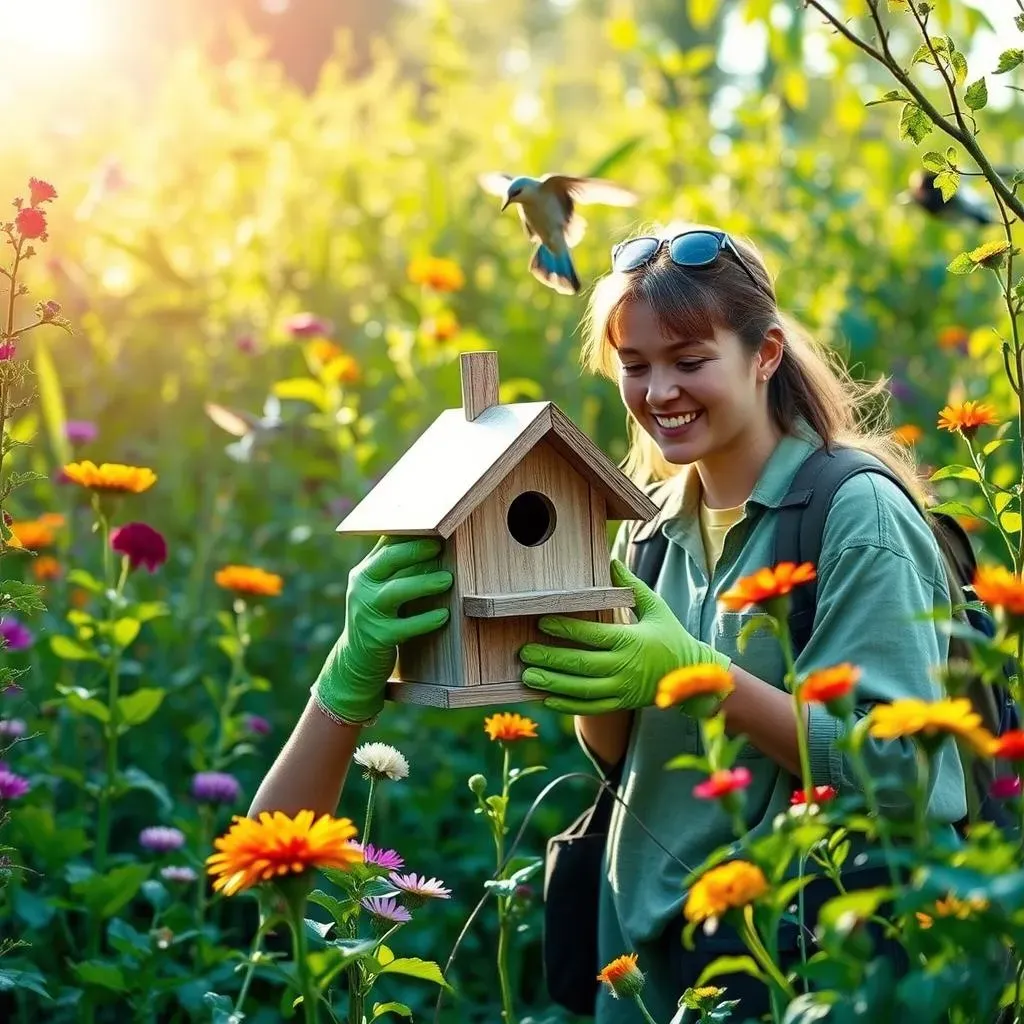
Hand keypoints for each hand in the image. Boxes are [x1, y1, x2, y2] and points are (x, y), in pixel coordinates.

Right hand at [313, 537, 453, 723]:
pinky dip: (425, 620)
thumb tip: (431, 538)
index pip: (385, 543)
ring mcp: (367, 613)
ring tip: (447, 580)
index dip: (408, 531)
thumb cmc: (378, 617)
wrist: (354, 661)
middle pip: (386, 561)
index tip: (432, 522)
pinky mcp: (377, 638)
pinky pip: (404, 627)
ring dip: (422, 584)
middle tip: (439, 545)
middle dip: (413, 550)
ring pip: (394, 592)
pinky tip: (444, 615)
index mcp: (365, 571)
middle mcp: (361, 588)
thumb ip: (397, 566)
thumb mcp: (380, 588)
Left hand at [519, 558, 728, 714]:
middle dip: (550, 658)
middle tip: (524, 651)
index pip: (593, 634)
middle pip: (582, 664)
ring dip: (553, 683)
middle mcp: (625, 667)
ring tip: (529, 675)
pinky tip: (547, 698)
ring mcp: (623, 689)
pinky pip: (591, 707)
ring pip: (582, 689)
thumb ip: (632, 587)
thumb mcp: (656, 609)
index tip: (542, 622)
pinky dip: (568, 704)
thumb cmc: (671, 637)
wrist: (692, 676)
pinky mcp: (621, 703)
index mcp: (632, 641)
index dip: (566, 629)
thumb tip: (612, 562)